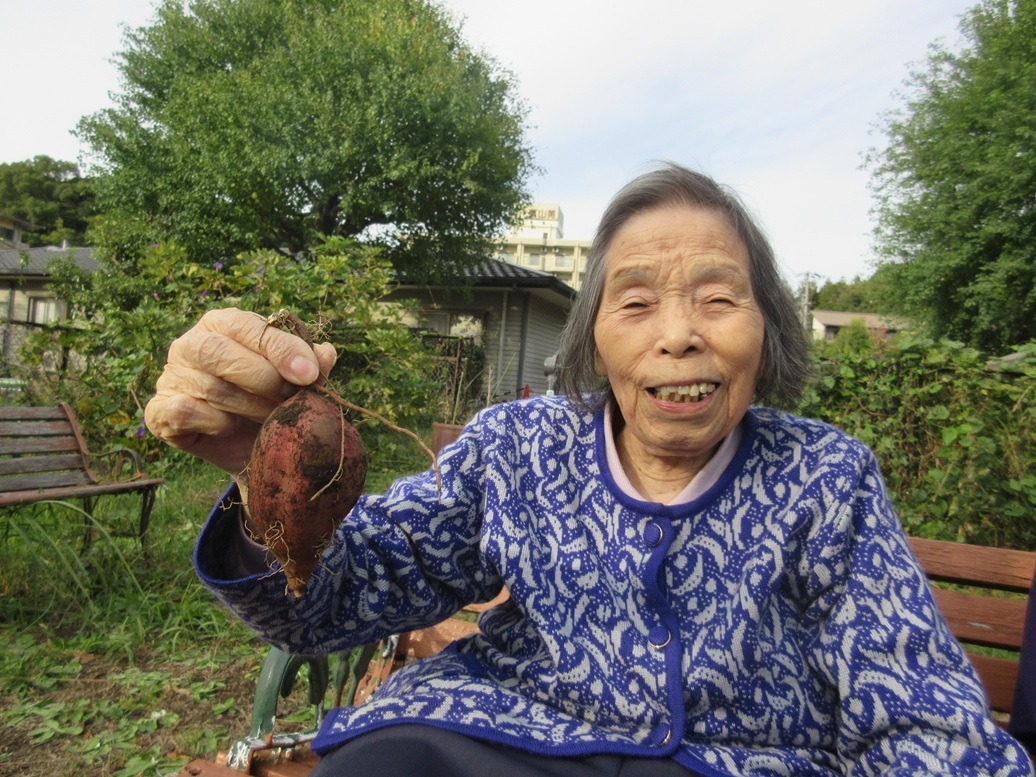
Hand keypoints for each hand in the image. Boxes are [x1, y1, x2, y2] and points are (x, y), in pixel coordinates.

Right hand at [144, 308, 336, 475]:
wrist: (250, 448)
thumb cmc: (272, 401)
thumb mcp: (295, 383)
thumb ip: (311, 366)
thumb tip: (326, 354)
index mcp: (222, 324)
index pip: (248, 326)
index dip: (281, 349)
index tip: (310, 374)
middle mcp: (190, 344)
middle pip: (219, 352)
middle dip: (263, 379)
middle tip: (289, 399)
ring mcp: (171, 376)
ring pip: (210, 387)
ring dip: (249, 407)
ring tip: (272, 418)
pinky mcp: (159, 411)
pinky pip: (186, 412)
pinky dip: (215, 422)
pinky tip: (231, 427)